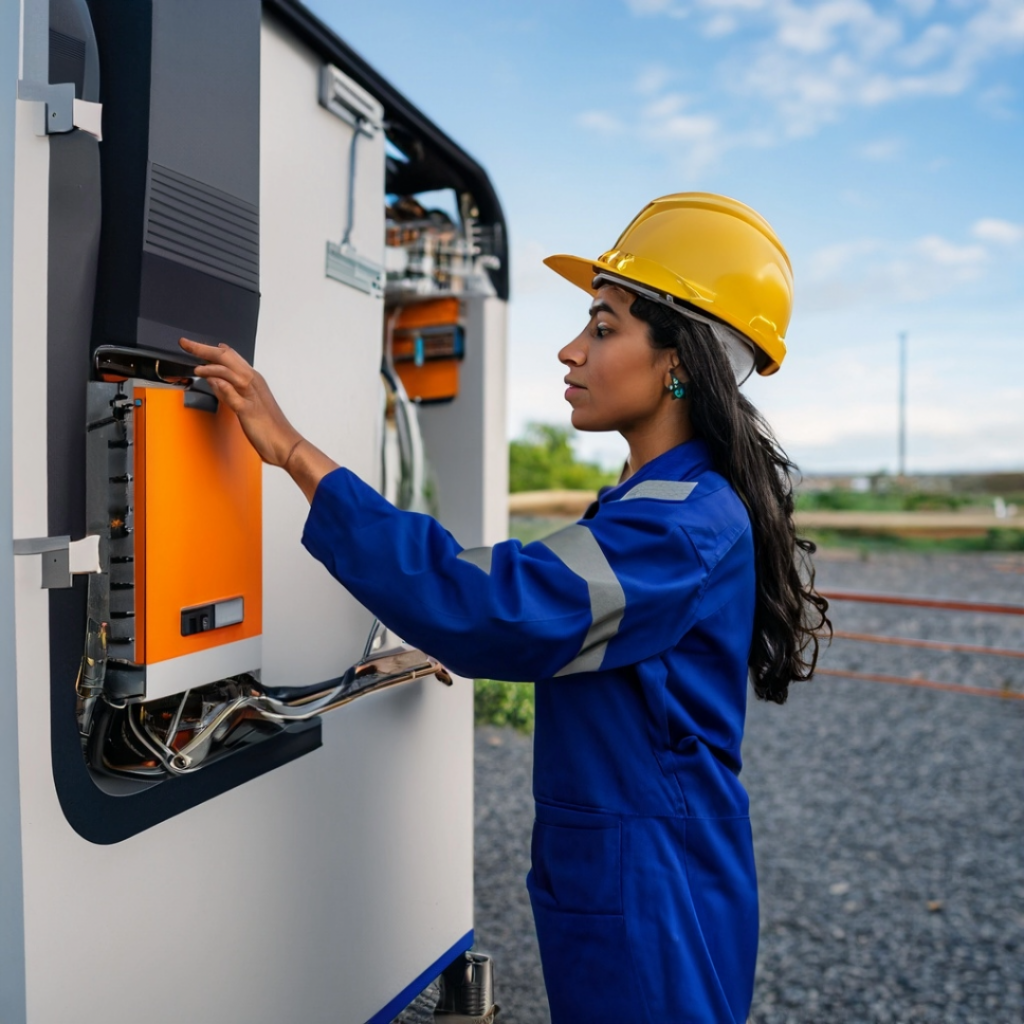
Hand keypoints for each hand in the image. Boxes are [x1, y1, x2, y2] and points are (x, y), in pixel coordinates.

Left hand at [181, 338, 339, 502]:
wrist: (286, 444)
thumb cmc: (269, 427)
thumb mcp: (246, 404)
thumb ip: (230, 391)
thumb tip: (214, 380)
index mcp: (253, 380)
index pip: (230, 357)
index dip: (209, 349)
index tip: (193, 345)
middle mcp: (253, 382)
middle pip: (227, 358)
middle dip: (203, 348)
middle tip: (185, 343)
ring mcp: (252, 395)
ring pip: (230, 372)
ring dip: (211, 366)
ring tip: (196, 368)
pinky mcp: (249, 411)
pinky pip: (234, 395)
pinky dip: (222, 386)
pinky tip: (211, 381)